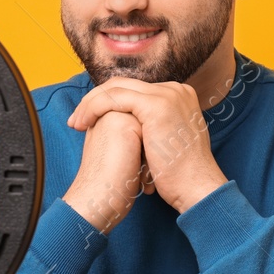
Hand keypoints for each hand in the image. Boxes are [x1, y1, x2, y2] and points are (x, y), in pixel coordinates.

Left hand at [66, 78, 227, 214]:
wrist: (196, 188)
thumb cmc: (180, 175)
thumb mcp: (168, 141)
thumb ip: (153, 127)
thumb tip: (133, 129)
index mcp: (178, 95)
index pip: (134, 89)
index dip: (108, 101)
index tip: (89, 119)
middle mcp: (175, 90)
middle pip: (124, 84)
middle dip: (95, 100)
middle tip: (77, 119)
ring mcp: (168, 95)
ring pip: (116, 88)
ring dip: (90, 104)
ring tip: (76, 122)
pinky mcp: (157, 105)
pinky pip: (114, 98)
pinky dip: (94, 108)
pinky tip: (83, 123)